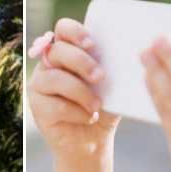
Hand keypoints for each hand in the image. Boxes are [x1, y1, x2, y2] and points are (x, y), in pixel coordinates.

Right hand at [27, 18, 121, 166]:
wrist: (93, 142)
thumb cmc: (104, 108)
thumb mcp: (113, 85)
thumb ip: (114, 67)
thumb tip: (133, 50)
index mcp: (68, 51)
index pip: (63, 29)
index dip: (75, 31)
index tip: (92, 44)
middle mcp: (49, 64)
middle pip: (57, 51)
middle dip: (81, 62)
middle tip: (101, 77)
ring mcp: (39, 85)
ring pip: (54, 78)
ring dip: (81, 92)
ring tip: (98, 105)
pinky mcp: (37, 107)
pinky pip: (55, 105)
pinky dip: (77, 112)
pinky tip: (89, 117)